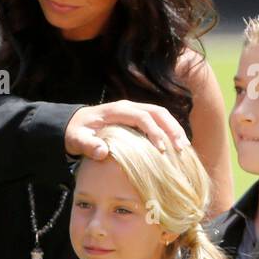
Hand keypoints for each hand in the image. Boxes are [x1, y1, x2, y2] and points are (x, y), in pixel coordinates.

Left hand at [65, 101, 188, 160]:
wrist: (74, 124)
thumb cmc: (76, 132)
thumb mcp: (76, 140)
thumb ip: (87, 145)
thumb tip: (103, 152)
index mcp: (116, 110)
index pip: (142, 117)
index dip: (154, 132)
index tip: (161, 150)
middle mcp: (129, 107)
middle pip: (158, 112)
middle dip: (171, 129)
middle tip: (181, 148)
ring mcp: (135, 110)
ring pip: (161, 115)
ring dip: (174, 129)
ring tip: (184, 148)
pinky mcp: (138, 117)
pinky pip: (158, 121)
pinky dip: (169, 131)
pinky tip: (176, 146)